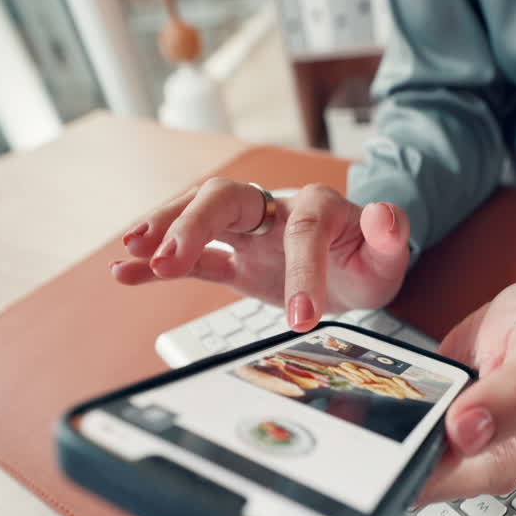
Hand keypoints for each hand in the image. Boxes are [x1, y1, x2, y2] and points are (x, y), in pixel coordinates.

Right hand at [110, 179, 409, 329]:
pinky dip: (158, 264)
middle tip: (172, 260)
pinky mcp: (232, 257)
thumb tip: (386, 215)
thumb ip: (390, 235)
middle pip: (226, 198)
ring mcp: (248, 231)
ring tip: (134, 251)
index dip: (300, 268)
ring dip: (165, 229)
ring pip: (198, 214)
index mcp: (319, 206)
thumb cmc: (368, 259)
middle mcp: (275, 209)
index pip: (303, 227)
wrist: (354, 266)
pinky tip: (125, 272)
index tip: (301, 317)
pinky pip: (191, 256)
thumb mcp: (389, 255)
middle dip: (196, 223)